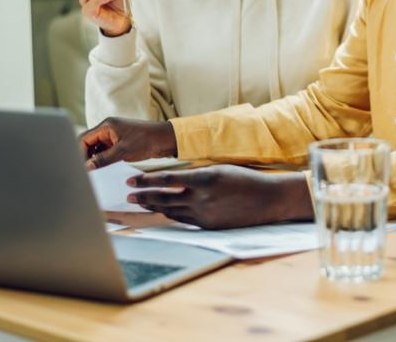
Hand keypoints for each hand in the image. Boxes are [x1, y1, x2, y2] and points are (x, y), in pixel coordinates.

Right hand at [80, 117, 176, 169]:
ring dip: (94, 160)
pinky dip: (103, 160)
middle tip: (85, 173)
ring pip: (97, 149)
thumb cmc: (147, 140)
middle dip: (85, 157)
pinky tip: (104, 170)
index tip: (79, 168)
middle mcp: (108, 129)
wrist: (166, 139)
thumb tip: (86, 168)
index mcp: (106, 126)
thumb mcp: (123, 152)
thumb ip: (103, 159)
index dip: (78, 154)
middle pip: (88, 144)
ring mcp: (114, 136)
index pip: (83, 139)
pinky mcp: (120, 143)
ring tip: (94, 174)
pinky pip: (106, 152)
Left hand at [127, 165, 313, 228]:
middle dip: (143, 196)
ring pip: (171, 211)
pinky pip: (184, 220)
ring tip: (140, 202)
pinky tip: (163, 211)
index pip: (166, 180)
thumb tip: (173, 180)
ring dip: (154, 206)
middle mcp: (201, 198)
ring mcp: (204, 215)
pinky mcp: (208, 226)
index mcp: (204, 179)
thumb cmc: (245, 180)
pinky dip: (172, 214)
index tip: (130, 180)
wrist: (267, 200)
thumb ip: (196, 176)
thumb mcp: (219, 170)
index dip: (146, 180)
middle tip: (128, 194)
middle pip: (163, 198)